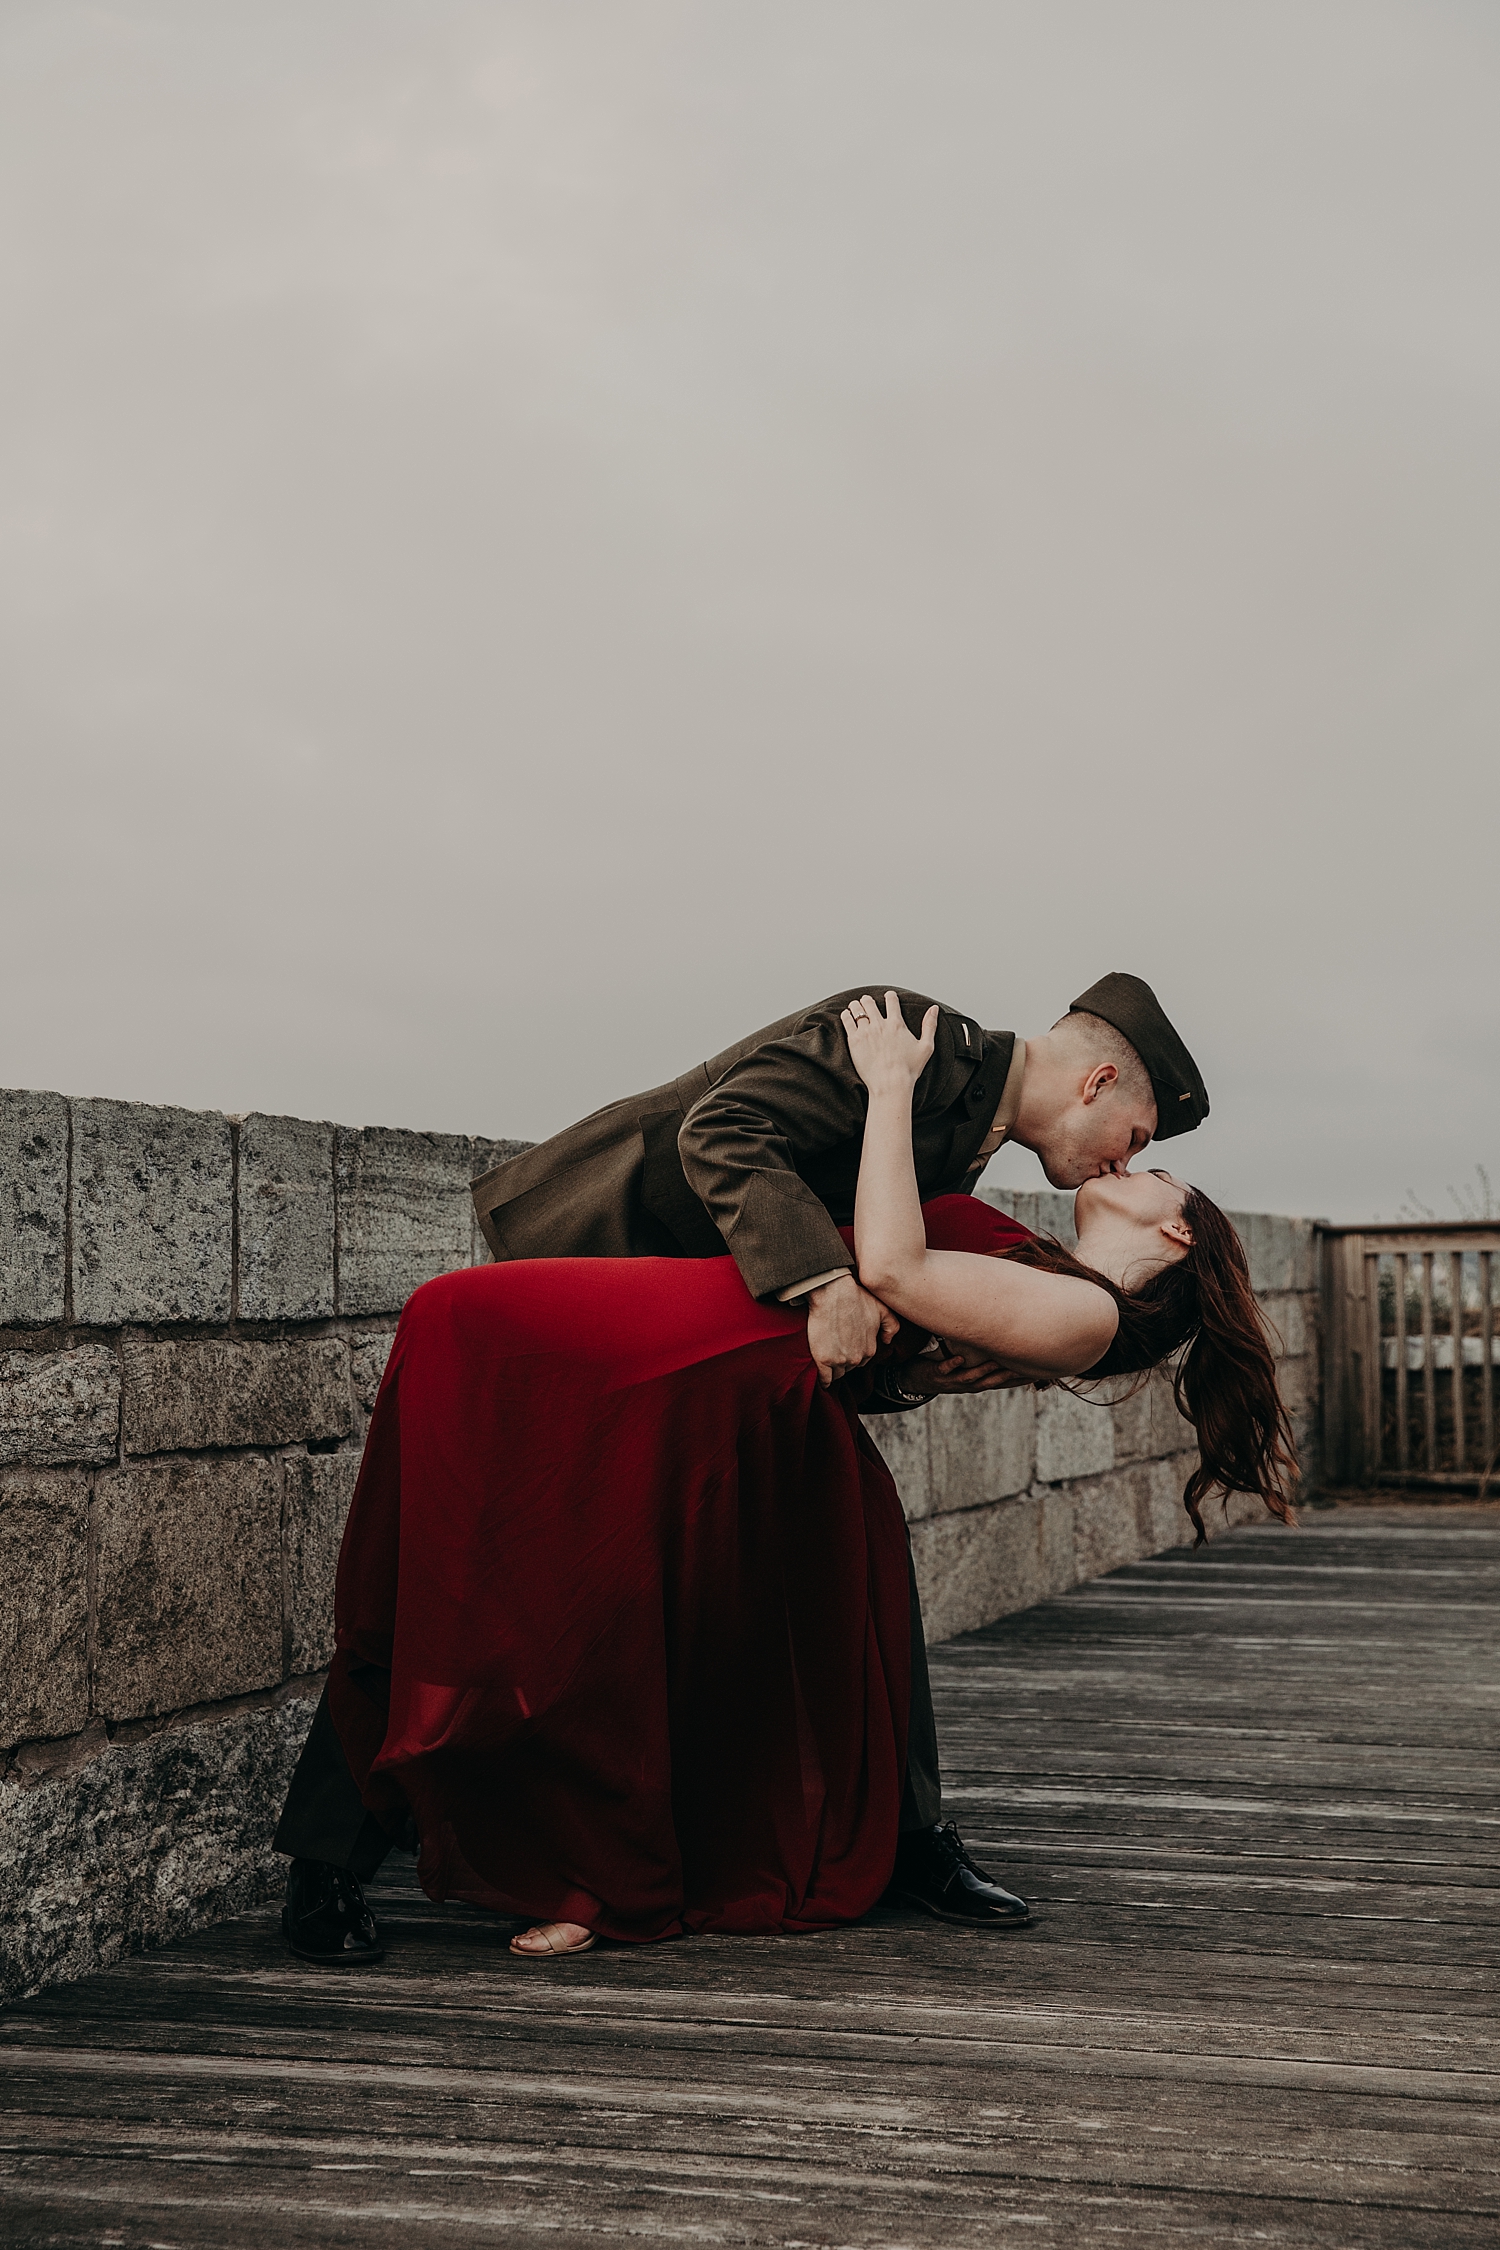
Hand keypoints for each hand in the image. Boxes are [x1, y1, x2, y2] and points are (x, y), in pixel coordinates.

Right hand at [806, 1272, 898, 1387]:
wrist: (833, 1292)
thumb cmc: (856, 1297)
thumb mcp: (881, 1309)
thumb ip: (891, 1326)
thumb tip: (887, 1341)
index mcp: (869, 1349)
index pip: (861, 1360)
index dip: (853, 1354)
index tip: (846, 1347)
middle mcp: (856, 1358)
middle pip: (849, 1367)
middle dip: (843, 1361)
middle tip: (835, 1349)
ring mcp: (839, 1360)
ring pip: (837, 1373)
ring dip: (832, 1369)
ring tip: (826, 1359)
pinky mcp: (823, 1359)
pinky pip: (824, 1379)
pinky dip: (822, 1379)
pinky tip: (820, 1375)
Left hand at [841, 992, 938, 1094]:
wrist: (890, 1084)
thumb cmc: (908, 1069)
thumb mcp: (926, 1047)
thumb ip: (930, 1025)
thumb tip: (934, 1009)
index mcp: (896, 1024)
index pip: (891, 1000)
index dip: (890, 996)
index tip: (888, 996)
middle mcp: (880, 1024)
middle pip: (870, 1002)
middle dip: (868, 1000)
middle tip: (868, 1002)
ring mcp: (866, 1031)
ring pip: (857, 1008)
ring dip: (856, 1005)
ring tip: (855, 1007)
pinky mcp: (854, 1040)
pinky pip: (846, 1020)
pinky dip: (846, 1014)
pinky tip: (847, 1015)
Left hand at [900, 1354, 1028, 1396]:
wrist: (915, 1379)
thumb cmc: (945, 1368)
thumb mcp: (968, 1364)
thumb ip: (985, 1355)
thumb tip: (1001, 1340)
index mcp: (978, 1381)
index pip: (1003, 1381)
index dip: (1020, 1377)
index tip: (1038, 1371)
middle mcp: (968, 1383)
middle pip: (992, 1381)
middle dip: (1008, 1375)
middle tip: (1025, 1368)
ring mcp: (951, 1380)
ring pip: (970, 1376)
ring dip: (983, 1370)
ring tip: (996, 1361)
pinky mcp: (935, 1374)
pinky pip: (944, 1369)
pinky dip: (951, 1364)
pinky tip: (958, 1358)